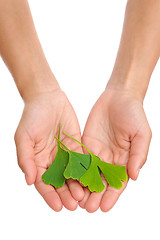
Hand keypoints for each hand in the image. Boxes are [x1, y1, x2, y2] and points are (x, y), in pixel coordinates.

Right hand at [14, 88, 84, 210]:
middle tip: (75, 205)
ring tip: (85, 196)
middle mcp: (52, 161)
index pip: (44, 183)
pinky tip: (92, 179)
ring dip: (78, 185)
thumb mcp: (24, 137)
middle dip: (66, 194)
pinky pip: (83, 160)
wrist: (47, 98)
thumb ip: (26, 159)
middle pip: (60, 182)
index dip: (50, 195)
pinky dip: (87, 170)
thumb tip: (29, 181)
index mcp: (38, 161)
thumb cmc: (32, 117)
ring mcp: (66, 154)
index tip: (58, 207)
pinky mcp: (77, 146)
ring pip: (73, 174)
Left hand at [79, 88, 151, 211]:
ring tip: (77, 200)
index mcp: (124, 160)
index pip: (118, 182)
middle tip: (87, 208)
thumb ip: (137, 155)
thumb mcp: (141, 135)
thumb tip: (134, 176)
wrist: (119, 97)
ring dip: (83, 187)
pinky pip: (79, 159)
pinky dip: (75, 171)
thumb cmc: (134, 114)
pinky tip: (69, 180)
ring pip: (88, 174)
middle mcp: (110, 159)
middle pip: (101, 181)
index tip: (104, 207)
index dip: (112, 196)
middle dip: (95, 195)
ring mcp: (97, 152)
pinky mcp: (85, 144)